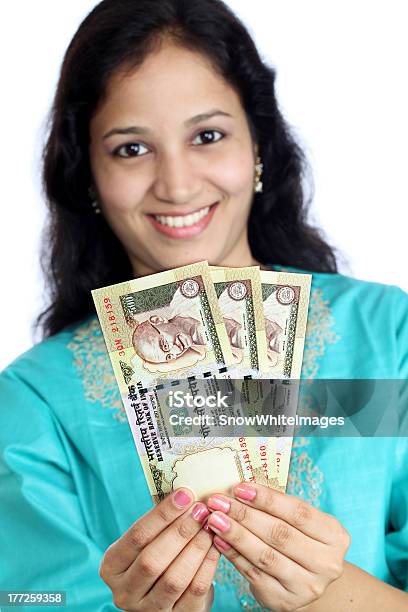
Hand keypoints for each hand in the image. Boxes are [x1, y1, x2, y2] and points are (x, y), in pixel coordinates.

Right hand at [99, 488, 219, 610]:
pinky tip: (216, 545)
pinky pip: (194, 591)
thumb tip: (185, 493)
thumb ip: (160, 523)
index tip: (185, 494)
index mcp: (111, 566)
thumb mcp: (148, 542)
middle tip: (201, 510)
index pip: (136, 537)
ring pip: (174, 578)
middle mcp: (124, 592)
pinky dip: (208, 565)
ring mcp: (148, 610)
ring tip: (210, 526)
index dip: (162, 515)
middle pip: (152, 560)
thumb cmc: (158, 556)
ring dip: (196, 547)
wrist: (168, 598)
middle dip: (180, 531)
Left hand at [205, 483, 349, 611]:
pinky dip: (234, 555)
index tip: (239, 487)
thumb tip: (241, 487)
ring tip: (214, 519)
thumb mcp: (300, 521)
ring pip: (265, 556)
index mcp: (335, 536)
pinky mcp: (284, 601)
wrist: (308, 579)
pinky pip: (254, 574)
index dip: (267, 499)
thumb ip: (278, 505)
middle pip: (280, 534)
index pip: (298, 512)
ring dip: (236, 535)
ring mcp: (306, 586)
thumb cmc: (300, 538)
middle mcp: (326, 564)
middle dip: (245, 515)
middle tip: (218, 502)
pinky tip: (219, 540)